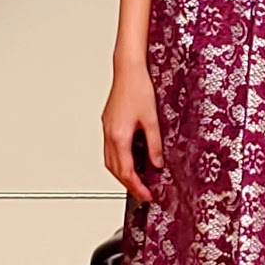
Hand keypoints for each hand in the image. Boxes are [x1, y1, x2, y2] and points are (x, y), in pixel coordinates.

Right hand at [101, 61, 163, 201]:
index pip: (127, 171)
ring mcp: (107, 129)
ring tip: (137, 180)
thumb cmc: (139, 88)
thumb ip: (154, 144)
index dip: (137, 187)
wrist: (128, 69)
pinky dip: (119, 160)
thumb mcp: (152, 119)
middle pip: (115, 170)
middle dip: (129, 185)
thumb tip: (157, 164)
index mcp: (119, 136)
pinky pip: (110, 149)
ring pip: (110, 161)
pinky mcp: (108, 123)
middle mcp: (110, 135)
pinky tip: (130, 159)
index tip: (147, 196)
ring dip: (122, 174)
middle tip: (143, 193)